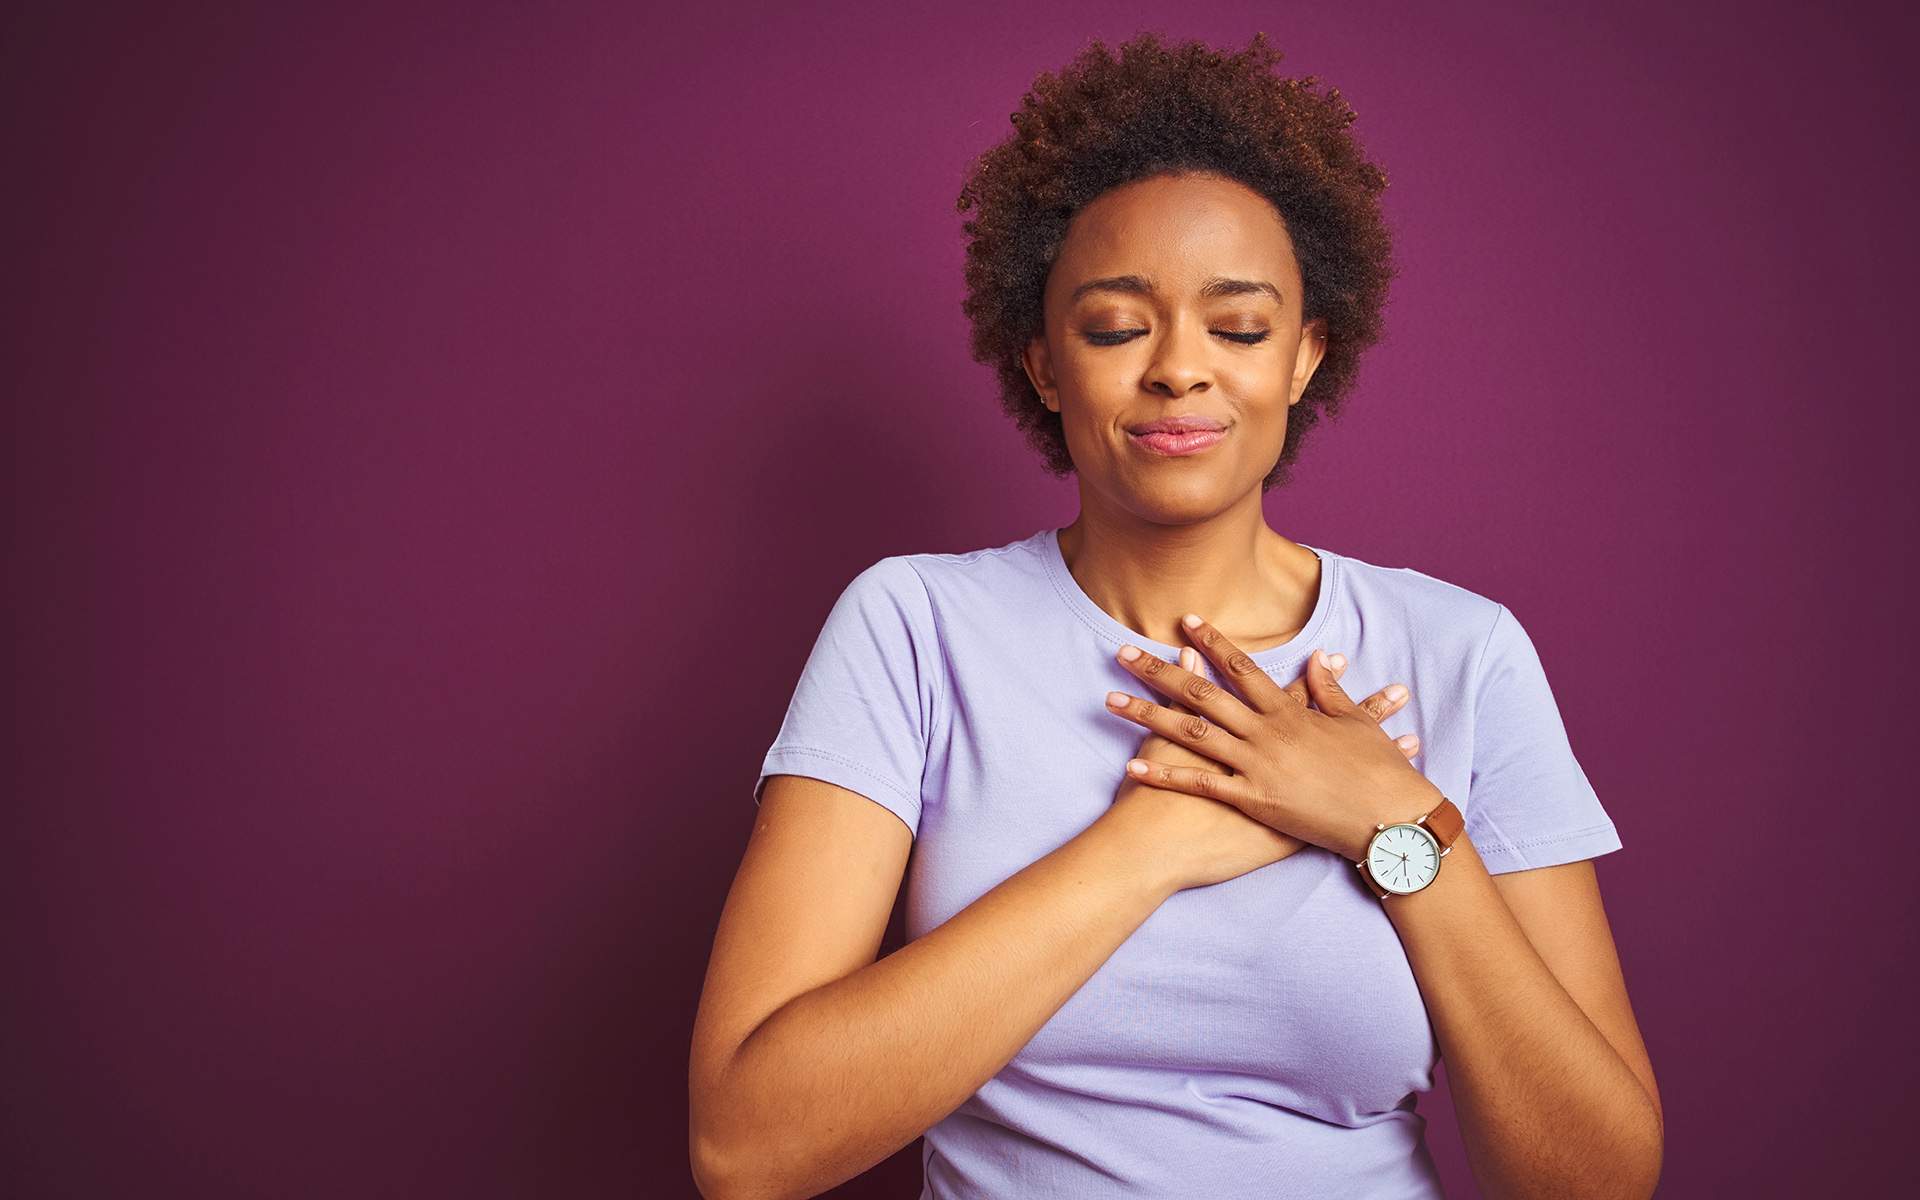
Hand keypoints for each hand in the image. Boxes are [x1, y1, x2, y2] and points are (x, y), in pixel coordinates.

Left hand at [1105, 615, 1442, 862]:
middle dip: (1159, 670)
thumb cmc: (1378, 771)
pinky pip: (1200, 785)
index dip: (1211, 640)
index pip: (1241, 667)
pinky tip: (1132, 766)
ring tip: (1109, 699)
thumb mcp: (1356, 723)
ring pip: (1190, 734)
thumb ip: (1330, 690)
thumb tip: (1318, 658)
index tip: (1183, 620)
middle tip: (1121, 651)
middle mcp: (1266, 733)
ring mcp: (1257, 766)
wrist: (1390, 818)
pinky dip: (1165, 775)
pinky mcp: (1254, 801)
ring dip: (1147, 715)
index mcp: (1289, 711)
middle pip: (1202, 693)